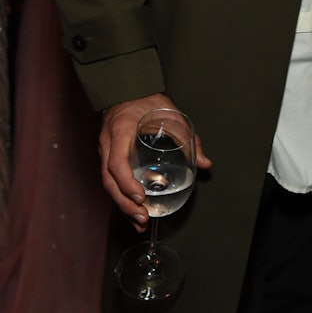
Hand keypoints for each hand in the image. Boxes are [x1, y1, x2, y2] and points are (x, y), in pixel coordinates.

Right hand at [100, 94, 211, 229]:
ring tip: (140, 221)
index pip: (116, 162)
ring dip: (122, 205)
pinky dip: (122, 196)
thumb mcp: (172, 116)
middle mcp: (107, 143)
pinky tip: (134, 210)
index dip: (127, 183)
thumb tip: (205, 163)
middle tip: (142, 218)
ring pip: (107, 183)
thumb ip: (189, 139)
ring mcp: (105, 150)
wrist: (128, 90)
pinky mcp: (108, 156)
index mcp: (120, 130)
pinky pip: (111, 180)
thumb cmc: (149, 102)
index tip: (140, 197)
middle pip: (108, 180)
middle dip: (124, 203)